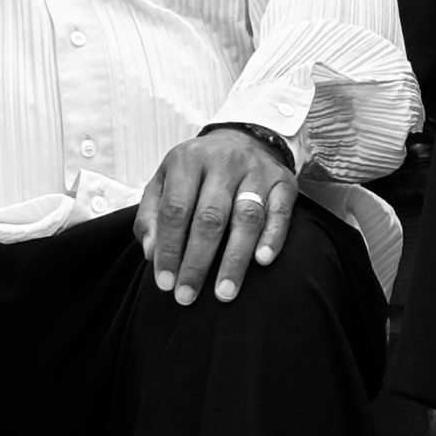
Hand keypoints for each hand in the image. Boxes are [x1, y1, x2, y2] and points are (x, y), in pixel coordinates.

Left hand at [136, 128, 297, 305]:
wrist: (241, 138)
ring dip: (234, 259)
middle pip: (210, 216)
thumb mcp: (165, 181)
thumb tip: (151, 253)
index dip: (169, 248)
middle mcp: (224, 161)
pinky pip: (280, 211)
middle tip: (188, 296)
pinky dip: (273, 236)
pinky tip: (263, 260)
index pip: (176, 208)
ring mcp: (256, 170)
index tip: (165, 283)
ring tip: (224, 292)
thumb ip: (152, 216)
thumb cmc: (197, 172)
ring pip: (246, 216)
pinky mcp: (283, 181)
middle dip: (197, 261)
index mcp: (189, 159)